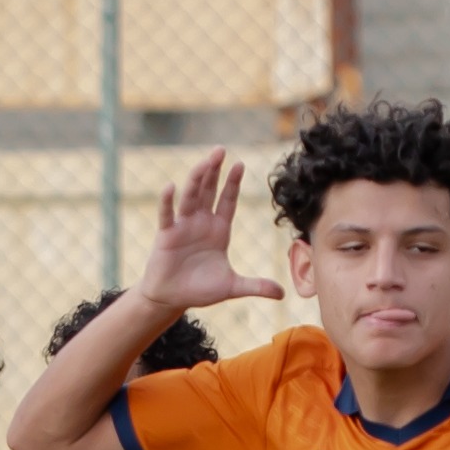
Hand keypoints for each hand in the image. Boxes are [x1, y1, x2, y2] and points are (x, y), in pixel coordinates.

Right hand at [138, 147, 284, 322]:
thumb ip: (255, 286)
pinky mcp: (166, 235)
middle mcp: (201, 223)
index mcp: (218, 230)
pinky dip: (168, 202)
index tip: (240, 164)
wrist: (172, 298)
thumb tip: (283, 294)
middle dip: (214, 171)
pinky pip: (167, 215)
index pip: (227, 201)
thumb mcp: (231, 287)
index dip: (233, 183)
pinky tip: (171, 187)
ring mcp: (183, 227)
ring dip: (196, 179)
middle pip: (208, 191)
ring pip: (190, 197)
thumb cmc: (199, 289)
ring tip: (204, 162)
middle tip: (220, 150)